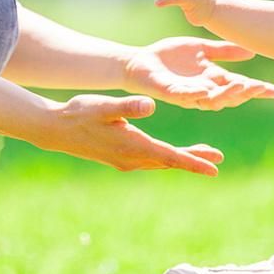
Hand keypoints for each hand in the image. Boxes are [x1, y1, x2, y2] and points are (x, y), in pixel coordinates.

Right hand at [51, 94, 223, 174]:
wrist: (55, 129)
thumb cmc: (79, 113)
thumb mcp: (104, 106)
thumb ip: (128, 106)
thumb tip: (152, 105)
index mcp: (132, 145)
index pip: (169, 156)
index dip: (193, 161)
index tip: (214, 168)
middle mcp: (131, 158)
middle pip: (169, 161)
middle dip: (194, 159)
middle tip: (218, 160)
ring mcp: (124, 160)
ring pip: (160, 161)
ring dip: (181, 158)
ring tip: (202, 155)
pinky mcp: (119, 157)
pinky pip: (149, 160)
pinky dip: (165, 156)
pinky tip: (169, 153)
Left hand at [121, 36, 273, 109]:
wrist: (141, 61)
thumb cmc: (170, 56)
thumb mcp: (201, 48)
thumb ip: (223, 51)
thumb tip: (250, 51)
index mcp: (211, 78)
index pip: (238, 85)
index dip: (255, 89)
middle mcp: (202, 89)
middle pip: (228, 95)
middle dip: (245, 93)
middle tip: (261, 88)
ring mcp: (187, 92)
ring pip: (210, 100)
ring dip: (225, 94)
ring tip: (240, 84)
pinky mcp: (169, 91)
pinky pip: (184, 96)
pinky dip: (195, 95)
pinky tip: (205, 91)